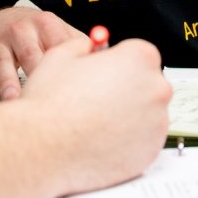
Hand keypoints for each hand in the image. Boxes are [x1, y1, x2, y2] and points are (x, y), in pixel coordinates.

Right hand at [0, 7, 84, 108]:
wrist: (1, 22)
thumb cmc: (41, 36)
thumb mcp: (61, 33)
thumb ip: (85, 48)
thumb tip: (111, 62)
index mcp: (48, 24)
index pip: (60, 46)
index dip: (68, 66)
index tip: (78, 87)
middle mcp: (22, 31)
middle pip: (31, 55)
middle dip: (37, 76)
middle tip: (46, 100)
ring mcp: (0, 44)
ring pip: (3, 65)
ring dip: (7, 83)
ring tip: (12, 100)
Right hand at [20, 37, 171, 193]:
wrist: (40, 150)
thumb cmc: (49, 104)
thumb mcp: (61, 54)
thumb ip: (84, 45)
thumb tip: (90, 47)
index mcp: (139, 58)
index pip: (141, 55)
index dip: (119, 65)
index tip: (106, 75)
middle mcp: (156, 89)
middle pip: (148, 84)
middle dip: (127, 90)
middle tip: (98, 100)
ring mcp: (157, 124)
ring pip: (146, 115)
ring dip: (128, 117)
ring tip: (95, 123)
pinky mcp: (151, 152)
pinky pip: (143, 142)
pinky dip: (127, 142)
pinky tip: (100, 140)